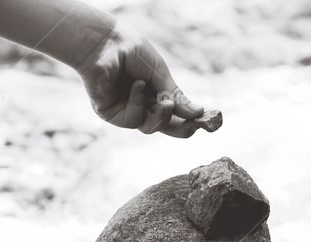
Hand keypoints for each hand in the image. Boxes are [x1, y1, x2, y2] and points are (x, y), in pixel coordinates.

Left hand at [76, 26, 204, 137]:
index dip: (189, 120)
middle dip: (180, 128)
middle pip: (164, 127)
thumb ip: (175, 95)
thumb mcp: (160, 73)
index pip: (174, 114)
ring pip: (150, 128)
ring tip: (164, 102)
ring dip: (161, 116)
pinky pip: (132, 120)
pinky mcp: (111, 114)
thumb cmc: (132, 52)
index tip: (204, 121)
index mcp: (154, 93)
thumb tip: (198, 113)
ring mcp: (126, 111)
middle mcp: (141, 104)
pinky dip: (138, 103)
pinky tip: (136, 85)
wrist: (106, 43)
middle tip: (193, 126)